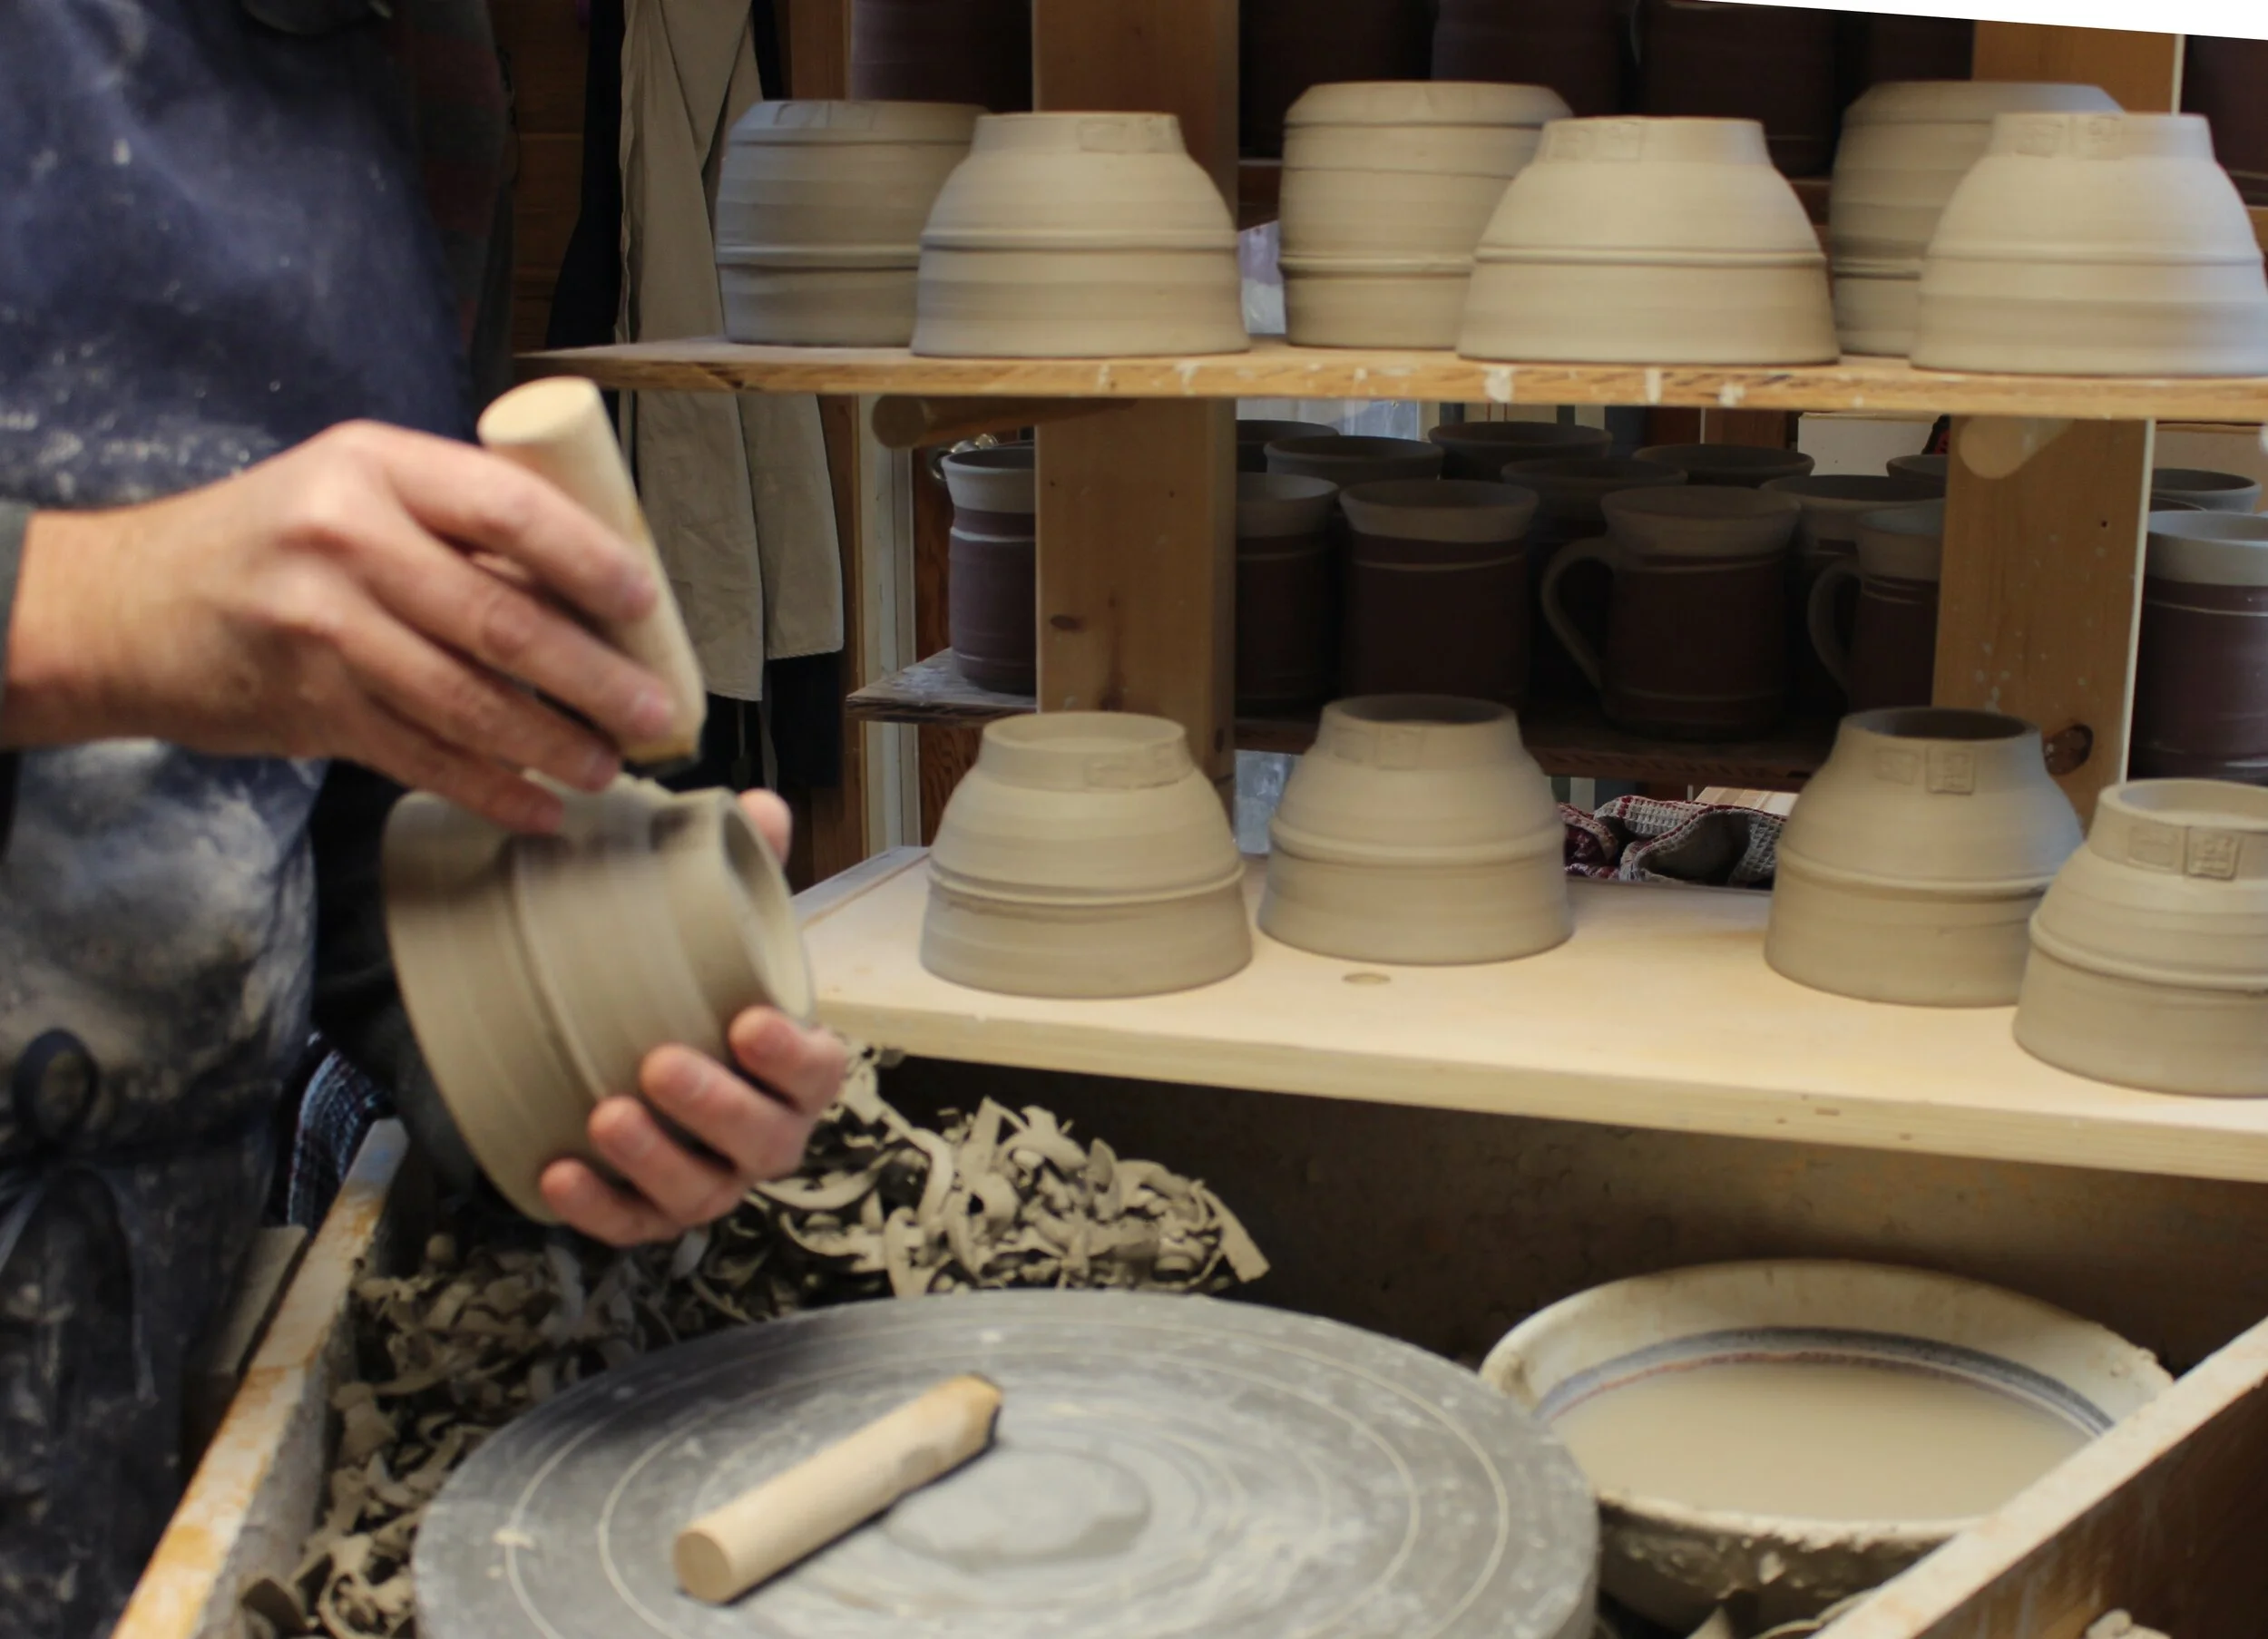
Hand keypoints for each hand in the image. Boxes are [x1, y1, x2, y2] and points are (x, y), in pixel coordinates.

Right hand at [5, 421, 674, 830]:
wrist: (124, 608)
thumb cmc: (269, 541)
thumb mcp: (354, 489)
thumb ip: (453, 520)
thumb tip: (596, 582)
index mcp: (376, 467)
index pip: (508, 510)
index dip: (591, 560)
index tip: (646, 604)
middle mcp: (347, 542)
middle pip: (502, 618)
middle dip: (595, 677)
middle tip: (657, 713)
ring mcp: (323, 630)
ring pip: (469, 700)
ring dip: (553, 744)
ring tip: (609, 768)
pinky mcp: (311, 708)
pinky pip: (422, 758)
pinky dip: (491, 789)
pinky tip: (540, 808)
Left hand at [539, 790, 848, 1244]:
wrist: (636, 1045)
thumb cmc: (697, 991)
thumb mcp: (720, 928)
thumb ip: (744, 869)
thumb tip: (757, 806)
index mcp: (795, 1067)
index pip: (819, 1072)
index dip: (791, 1055)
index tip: (747, 1019)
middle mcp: (765, 1132)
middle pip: (765, 1141)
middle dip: (716, 1108)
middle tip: (659, 1063)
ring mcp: (711, 1177)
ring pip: (702, 1192)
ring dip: (655, 1160)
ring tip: (604, 1114)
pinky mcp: (650, 1210)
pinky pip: (633, 1227)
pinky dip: (598, 1207)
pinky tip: (557, 1171)